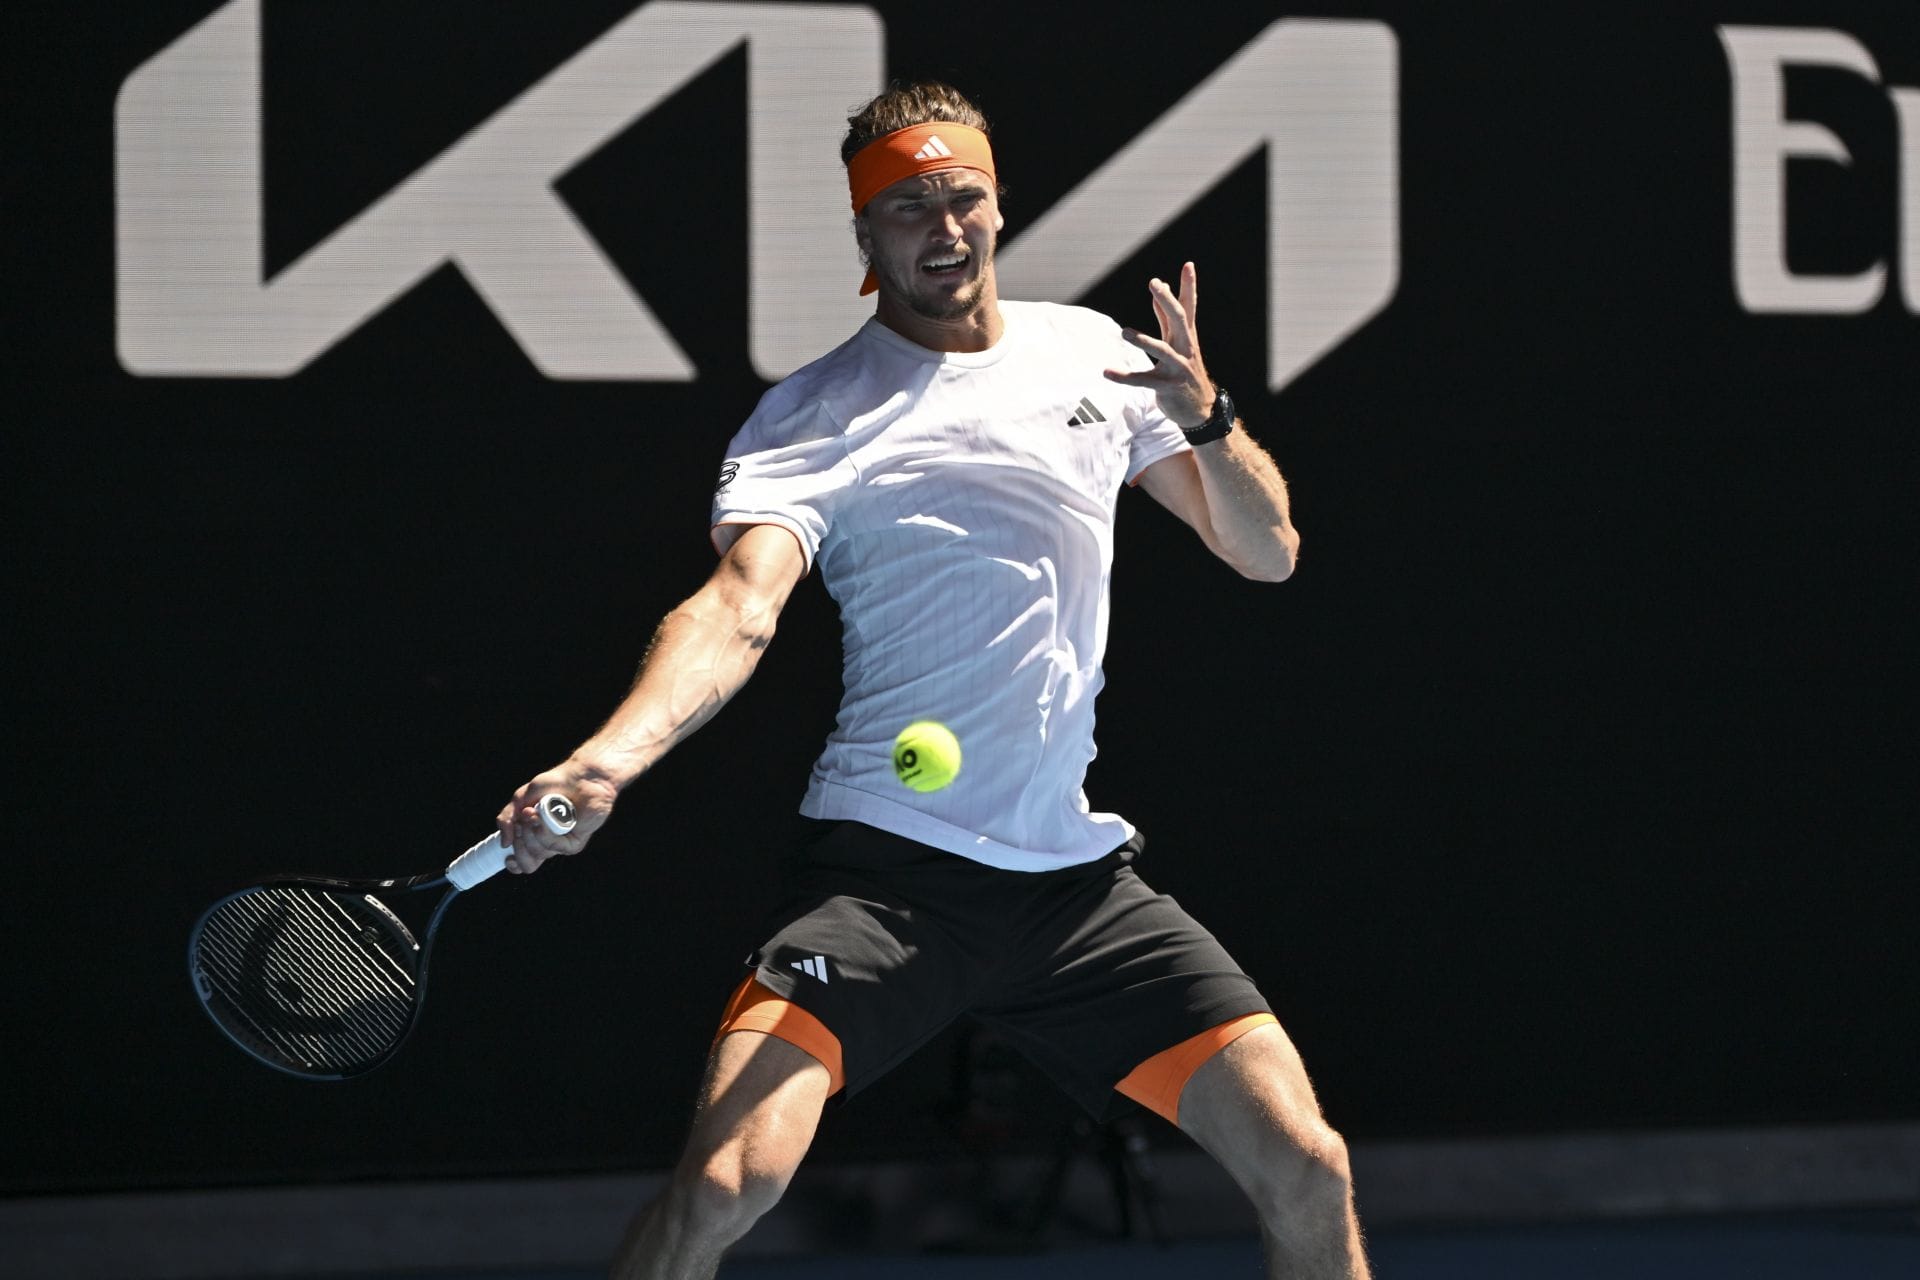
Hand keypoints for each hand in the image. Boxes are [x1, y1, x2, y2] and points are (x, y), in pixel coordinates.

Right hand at [494, 760, 618, 874]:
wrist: (579, 777)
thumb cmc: (553, 785)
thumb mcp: (520, 799)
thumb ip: (506, 820)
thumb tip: (504, 844)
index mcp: (534, 837)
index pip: (522, 862)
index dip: (513, 863)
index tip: (507, 852)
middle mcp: (547, 844)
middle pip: (527, 863)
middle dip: (519, 843)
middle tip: (521, 822)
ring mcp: (561, 844)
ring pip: (537, 853)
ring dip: (530, 832)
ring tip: (535, 812)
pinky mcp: (574, 843)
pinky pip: (552, 845)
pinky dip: (544, 831)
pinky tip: (547, 817)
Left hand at [1103, 260, 1215, 429]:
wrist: (1200, 411)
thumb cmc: (1185, 373)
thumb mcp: (1178, 344)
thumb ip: (1167, 318)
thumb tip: (1163, 287)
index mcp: (1186, 337)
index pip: (1188, 308)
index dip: (1188, 287)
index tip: (1188, 265)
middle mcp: (1186, 349)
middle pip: (1179, 320)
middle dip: (1167, 301)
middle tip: (1154, 283)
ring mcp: (1178, 369)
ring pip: (1162, 351)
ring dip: (1143, 341)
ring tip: (1124, 332)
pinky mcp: (1167, 388)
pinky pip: (1144, 380)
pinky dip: (1125, 377)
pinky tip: (1107, 372)